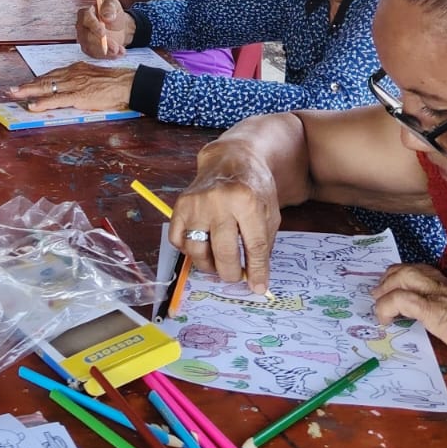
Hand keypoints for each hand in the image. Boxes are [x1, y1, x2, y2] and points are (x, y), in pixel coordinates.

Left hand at [8, 61, 133, 114]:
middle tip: (12, 90)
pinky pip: (57, 100)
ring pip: (47, 88)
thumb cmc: (115, 83)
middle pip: (45, 79)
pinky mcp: (79, 96)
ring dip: (29, 92)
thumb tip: (70, 89)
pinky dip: (43, 103)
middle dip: (27, 85)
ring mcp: (74, 85)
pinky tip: (33, 106)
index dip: (37, 80)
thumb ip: (81, 81)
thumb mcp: (94, 77)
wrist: (128, 83)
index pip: (52, 74)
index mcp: (76, 69)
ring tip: (15, 95)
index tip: (26, 84)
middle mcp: (72, 74)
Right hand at [76, 0, 130, 57]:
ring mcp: (84, 39)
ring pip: (91, 48)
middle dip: (102, 44)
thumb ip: (110, 8)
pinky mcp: (89, 49)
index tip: (103, 33)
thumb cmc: (113, 14)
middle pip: (87, 37)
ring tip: (120, 50)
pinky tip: (119, 53)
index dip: (94, 27)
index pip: (86, 19)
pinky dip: (108, 56)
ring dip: (106, 52)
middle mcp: (82, 27)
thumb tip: (106, 17)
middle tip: (115, 48)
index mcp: (85, 13)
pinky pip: (96, 55)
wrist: (118, 26)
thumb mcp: (114, 6)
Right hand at [172, 142, 282, 293]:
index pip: (253, 247)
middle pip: (224, 252)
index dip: (257, 271)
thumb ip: (263, 245)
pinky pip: (178, 240)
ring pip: (197, 250)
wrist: (231, 160)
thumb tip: (254, 279)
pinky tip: (201, 247)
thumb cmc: (253, 188)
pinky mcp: (180, 205)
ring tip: (217, 264)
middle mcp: (218, 202)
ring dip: (208, 265)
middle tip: (234, 276)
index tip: (258, 287)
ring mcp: (196, 204)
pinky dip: (188, 250)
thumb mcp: (269, 212)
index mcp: (246, 201)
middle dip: (231, 273)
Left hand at [370, 264, 446, 368]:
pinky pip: (399, 300)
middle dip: (399, 274)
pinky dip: (385, 306)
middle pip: (420, 270)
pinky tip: (382, 319)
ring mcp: (442, 297)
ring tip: (377, 299)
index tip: (421, 291)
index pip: (445, 282)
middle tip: (385, 286)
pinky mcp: (432, 310)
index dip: (428, 283)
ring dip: (387, 285)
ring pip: (405, 276)